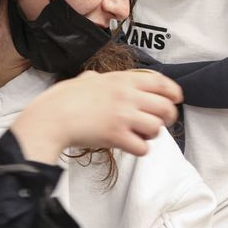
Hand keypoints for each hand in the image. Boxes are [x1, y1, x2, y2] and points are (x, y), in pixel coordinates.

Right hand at [11, 70, 181, 161]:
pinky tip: (130, 146)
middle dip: (168, 117)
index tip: (176, 99)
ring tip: (140, 135)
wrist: (51, 118)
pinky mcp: (117, 136)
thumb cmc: (63, 99)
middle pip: (165, 107)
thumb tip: (96, 79)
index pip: (160, 82)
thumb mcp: (85, 79)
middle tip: (161, 122)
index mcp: (121, 80)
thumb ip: (97, 79)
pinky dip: (139, 149)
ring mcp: (123, 116)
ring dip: (151, 134)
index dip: (173, 91)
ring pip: (157, 128)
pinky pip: (143, 147)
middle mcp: (127, 96)